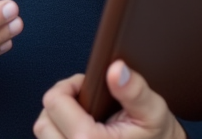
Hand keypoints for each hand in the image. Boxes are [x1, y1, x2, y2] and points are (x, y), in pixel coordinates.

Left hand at [33, 62, 185, 138]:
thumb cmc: (157, 137)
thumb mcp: (152, 110)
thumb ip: (133, 89)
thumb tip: (116, 69)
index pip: (54, 102)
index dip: (69, 86)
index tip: (86, 86)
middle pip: (44, 121)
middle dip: (60, 105)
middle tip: (84, 101)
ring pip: (45, 135)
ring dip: (58, 122)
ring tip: (84, 117)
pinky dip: (61, 135)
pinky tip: (80, 131)